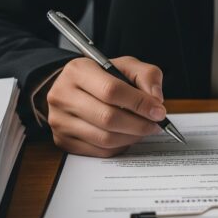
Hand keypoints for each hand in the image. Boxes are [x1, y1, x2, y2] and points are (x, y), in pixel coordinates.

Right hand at [45, 56, 165, 156]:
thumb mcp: (125, 65)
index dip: (139, 103)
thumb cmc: (101, 77)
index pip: (111, 90)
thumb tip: (155, 99)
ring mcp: (59, 121)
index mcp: (78, 71)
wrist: (71, 89)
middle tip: (155, 124)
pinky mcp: (62, 141)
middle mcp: (63, 95)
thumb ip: (146, 75)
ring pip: (105, 138)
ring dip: (132, 137)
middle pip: (107, 118)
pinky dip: (120, 146)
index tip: (158, 111)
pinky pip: (99, 151)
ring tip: (144, 129)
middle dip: (139, 124)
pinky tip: (127, 136)